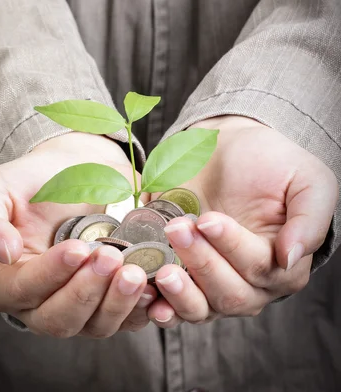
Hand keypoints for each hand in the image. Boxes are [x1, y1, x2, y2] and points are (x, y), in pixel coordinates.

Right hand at [0, 132, 155, 336]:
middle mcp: (39, 303)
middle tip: (111, 257)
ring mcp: (78, 305)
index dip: (50, 274)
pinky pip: (126, 318)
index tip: (77, 248)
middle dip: (87, 291)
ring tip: (136, 271)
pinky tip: (153, 286)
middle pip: (60, 318)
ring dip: (117, 302)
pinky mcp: (108, 299)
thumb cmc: (25, 183)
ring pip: (95, 325)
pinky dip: (141, 307)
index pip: (22, 290)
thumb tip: (3, 253)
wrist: (68, 172)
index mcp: (4, 282)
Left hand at [147, 116, 337, 325]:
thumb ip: (310, 220)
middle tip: (178, 228)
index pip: (258, 268)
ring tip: (162, 270)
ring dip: (181, 293)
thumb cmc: (273, 162)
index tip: (207, 219)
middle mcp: (252, 284)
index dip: (231, 247)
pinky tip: (148, 298)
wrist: (230, 149)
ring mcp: (215, 284)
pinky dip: (160, 306)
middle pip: (229, 293)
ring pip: (202, 308)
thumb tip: (291, 257)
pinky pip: (174, 306)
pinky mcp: (186, 278)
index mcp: (284, 265)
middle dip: (201, 263)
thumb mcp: (307, 180)